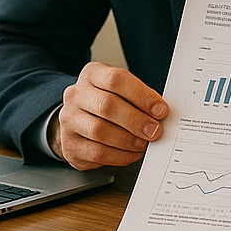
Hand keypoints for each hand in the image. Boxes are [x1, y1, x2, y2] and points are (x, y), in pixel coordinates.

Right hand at [52, 62, 167, 170]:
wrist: (77, 121)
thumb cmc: (105, 103)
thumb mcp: (119, 91)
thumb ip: (138, 98)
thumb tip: (160, 112)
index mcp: (91, 74)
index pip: (116, 79)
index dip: (141, 95)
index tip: (160, 109)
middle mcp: (76, 95)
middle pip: (107, 105)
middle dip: (136, 120)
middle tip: (154, 130)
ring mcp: (69, 120)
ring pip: (100, 131)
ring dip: (128, 140)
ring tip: (144, 143)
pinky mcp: (70, 144)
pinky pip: (97, 152)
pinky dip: (120, 155)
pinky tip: (132, 153)